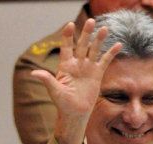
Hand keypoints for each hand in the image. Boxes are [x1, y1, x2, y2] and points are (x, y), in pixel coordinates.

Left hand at [31, 19, 120, 143]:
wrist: (75, 114)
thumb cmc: (62, 104)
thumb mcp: (54, 91)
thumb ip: (46, 79)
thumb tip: (33, 73)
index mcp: (65, 66)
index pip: (66, 47)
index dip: (68, 36)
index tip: (70, 24)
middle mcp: (77, 64)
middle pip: (81, 45)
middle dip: (86, 33)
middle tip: (90, 21)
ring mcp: (87, 67)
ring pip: (94, 50)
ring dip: (99, 39)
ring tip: (104, 28)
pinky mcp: (97, 74)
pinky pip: (105, 61)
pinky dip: (111, 53)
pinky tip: (118, 44)